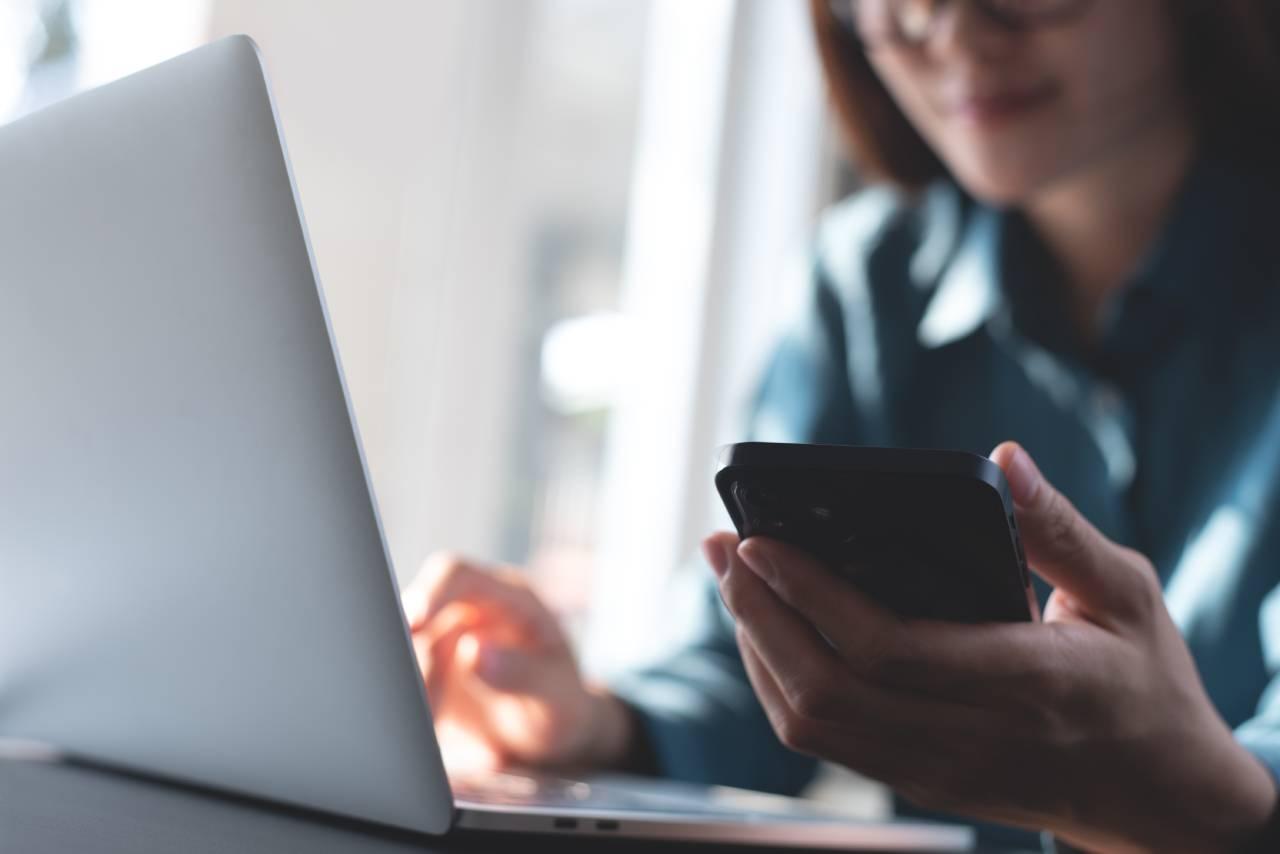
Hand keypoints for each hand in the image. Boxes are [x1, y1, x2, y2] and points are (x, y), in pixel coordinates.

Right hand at [403, 553, 634, 774]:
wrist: (552, 730)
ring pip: (401, 653)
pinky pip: (401, 684)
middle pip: (415, 613)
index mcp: (507, 598)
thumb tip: (474, 651)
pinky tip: (436, 726)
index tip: (415, 622)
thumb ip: (520, 672)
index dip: (431, 592)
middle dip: (408, 653)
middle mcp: (468, 610)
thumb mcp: (555, 694)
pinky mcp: (425, 671)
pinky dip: (410, 706)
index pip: (457, 575)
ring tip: (441, 718)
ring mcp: (442, 639)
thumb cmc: (561, 701)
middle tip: (422, 695)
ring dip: (411, 686)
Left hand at [707, 442, 1276, 852]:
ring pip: (811, 725)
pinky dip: (780, 684)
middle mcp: (970, 737)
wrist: (1159, 799)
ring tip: (732, 580)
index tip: (761, 543)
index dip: (812, 596)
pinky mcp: (918, 782)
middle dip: (757, 616)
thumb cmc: (1146, 683)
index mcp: (1027, 682)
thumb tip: (1005, 459)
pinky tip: (769, 630)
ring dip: (757, 649)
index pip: (889, 648)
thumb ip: (1060, 529)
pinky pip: (826, 742)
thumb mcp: (1128, 594)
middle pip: (827, 692)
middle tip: (723, 549)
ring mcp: (937, 771)